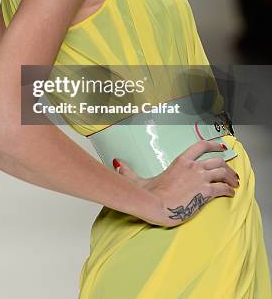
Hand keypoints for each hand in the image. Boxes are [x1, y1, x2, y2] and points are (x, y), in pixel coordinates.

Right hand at [113, 139, 239, 227]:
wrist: (156, 206)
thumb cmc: (149, 193)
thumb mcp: (138, 179)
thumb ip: (128, 170)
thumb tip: (117, 163)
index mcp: (181, 161)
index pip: (200, 146)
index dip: (213, 145)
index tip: (221, 147)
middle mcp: (193, 167)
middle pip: (217, 160)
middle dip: (227, 166)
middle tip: (232, 172)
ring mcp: (200, 179)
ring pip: (223, 173)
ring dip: (231, 178)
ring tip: (234, 183)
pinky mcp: (205, 192)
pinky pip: (222, 188)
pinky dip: (229, 190)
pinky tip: (231, 193)